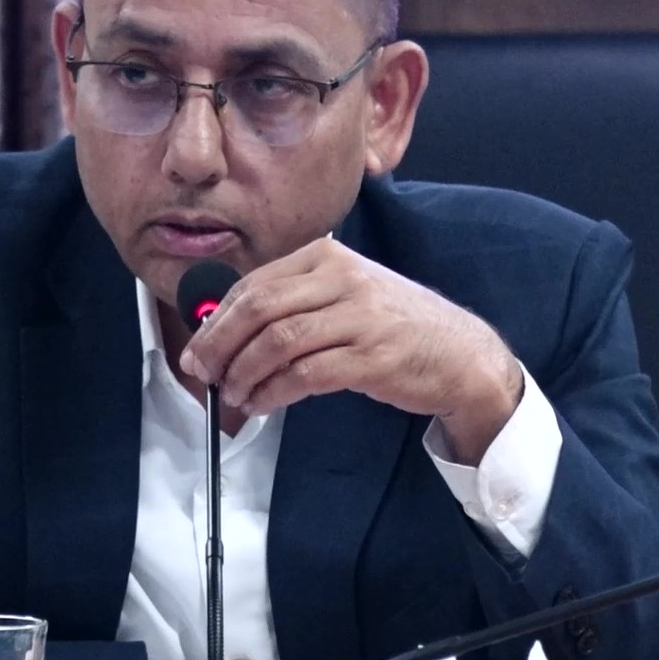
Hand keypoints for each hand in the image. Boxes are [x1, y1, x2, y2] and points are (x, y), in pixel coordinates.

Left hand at [180, 237, 523, 463]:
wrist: (461, 354)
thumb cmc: (395, 327)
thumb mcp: (345, 295)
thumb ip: (293, 302)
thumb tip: (224, 329)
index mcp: (329, 256)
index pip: (254, 284)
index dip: (216, 321)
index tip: (197, 350)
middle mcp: (343, 278)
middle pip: (259, 309)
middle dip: (219, 346)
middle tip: (202, 374)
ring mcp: (360, 316)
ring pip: (278, 341)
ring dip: (244, 374)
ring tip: (234, 395)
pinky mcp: (372, 356)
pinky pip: (305, 374)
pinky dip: (273, 392)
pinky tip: (262, 404)